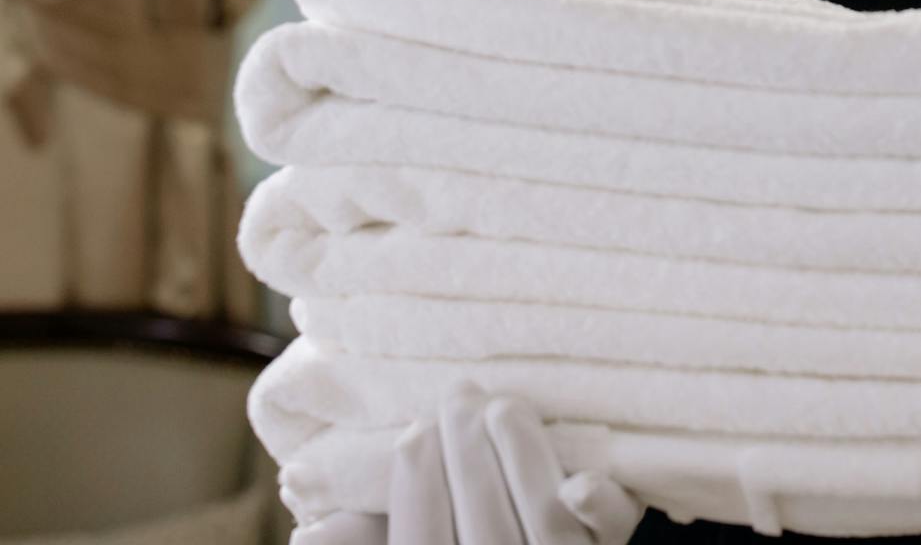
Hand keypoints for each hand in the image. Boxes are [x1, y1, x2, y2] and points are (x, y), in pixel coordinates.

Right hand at [287, 382, 643, 544]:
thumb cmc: (458, 543)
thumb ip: (369, 543)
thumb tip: (307, 533)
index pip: (422, 542)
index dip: (415, 487)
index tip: (413, 430)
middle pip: (483, 528)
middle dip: (467, 456)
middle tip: (459, 393)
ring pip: (544, 523)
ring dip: (523, 459)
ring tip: (503, 405)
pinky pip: (609, 538)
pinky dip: (599, 510)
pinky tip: (584, 481)